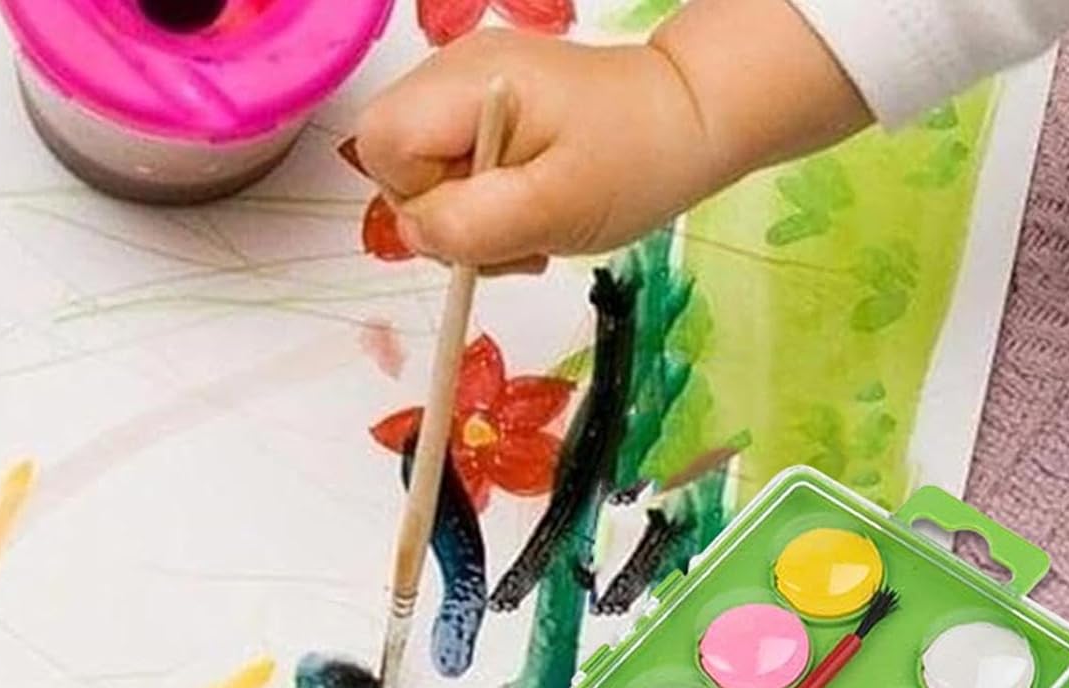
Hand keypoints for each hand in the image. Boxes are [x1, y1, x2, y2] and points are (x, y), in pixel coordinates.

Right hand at [354, 31, 714, 270]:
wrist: (686, 123)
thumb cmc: (631, 162)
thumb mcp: (551, 209)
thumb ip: (470, 224)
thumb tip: (415, 233)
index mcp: (467, 82)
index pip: (382, 146)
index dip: (419, 200)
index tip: (482, 222)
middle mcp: (454, 70)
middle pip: (394, 163)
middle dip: (445, 217)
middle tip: (513, 236)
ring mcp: (468, 87)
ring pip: (423, 174)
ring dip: (468, 220)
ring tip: (531, 225)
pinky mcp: (486, 109)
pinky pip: (454, 170)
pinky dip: (485, 205)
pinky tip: (529, 209)